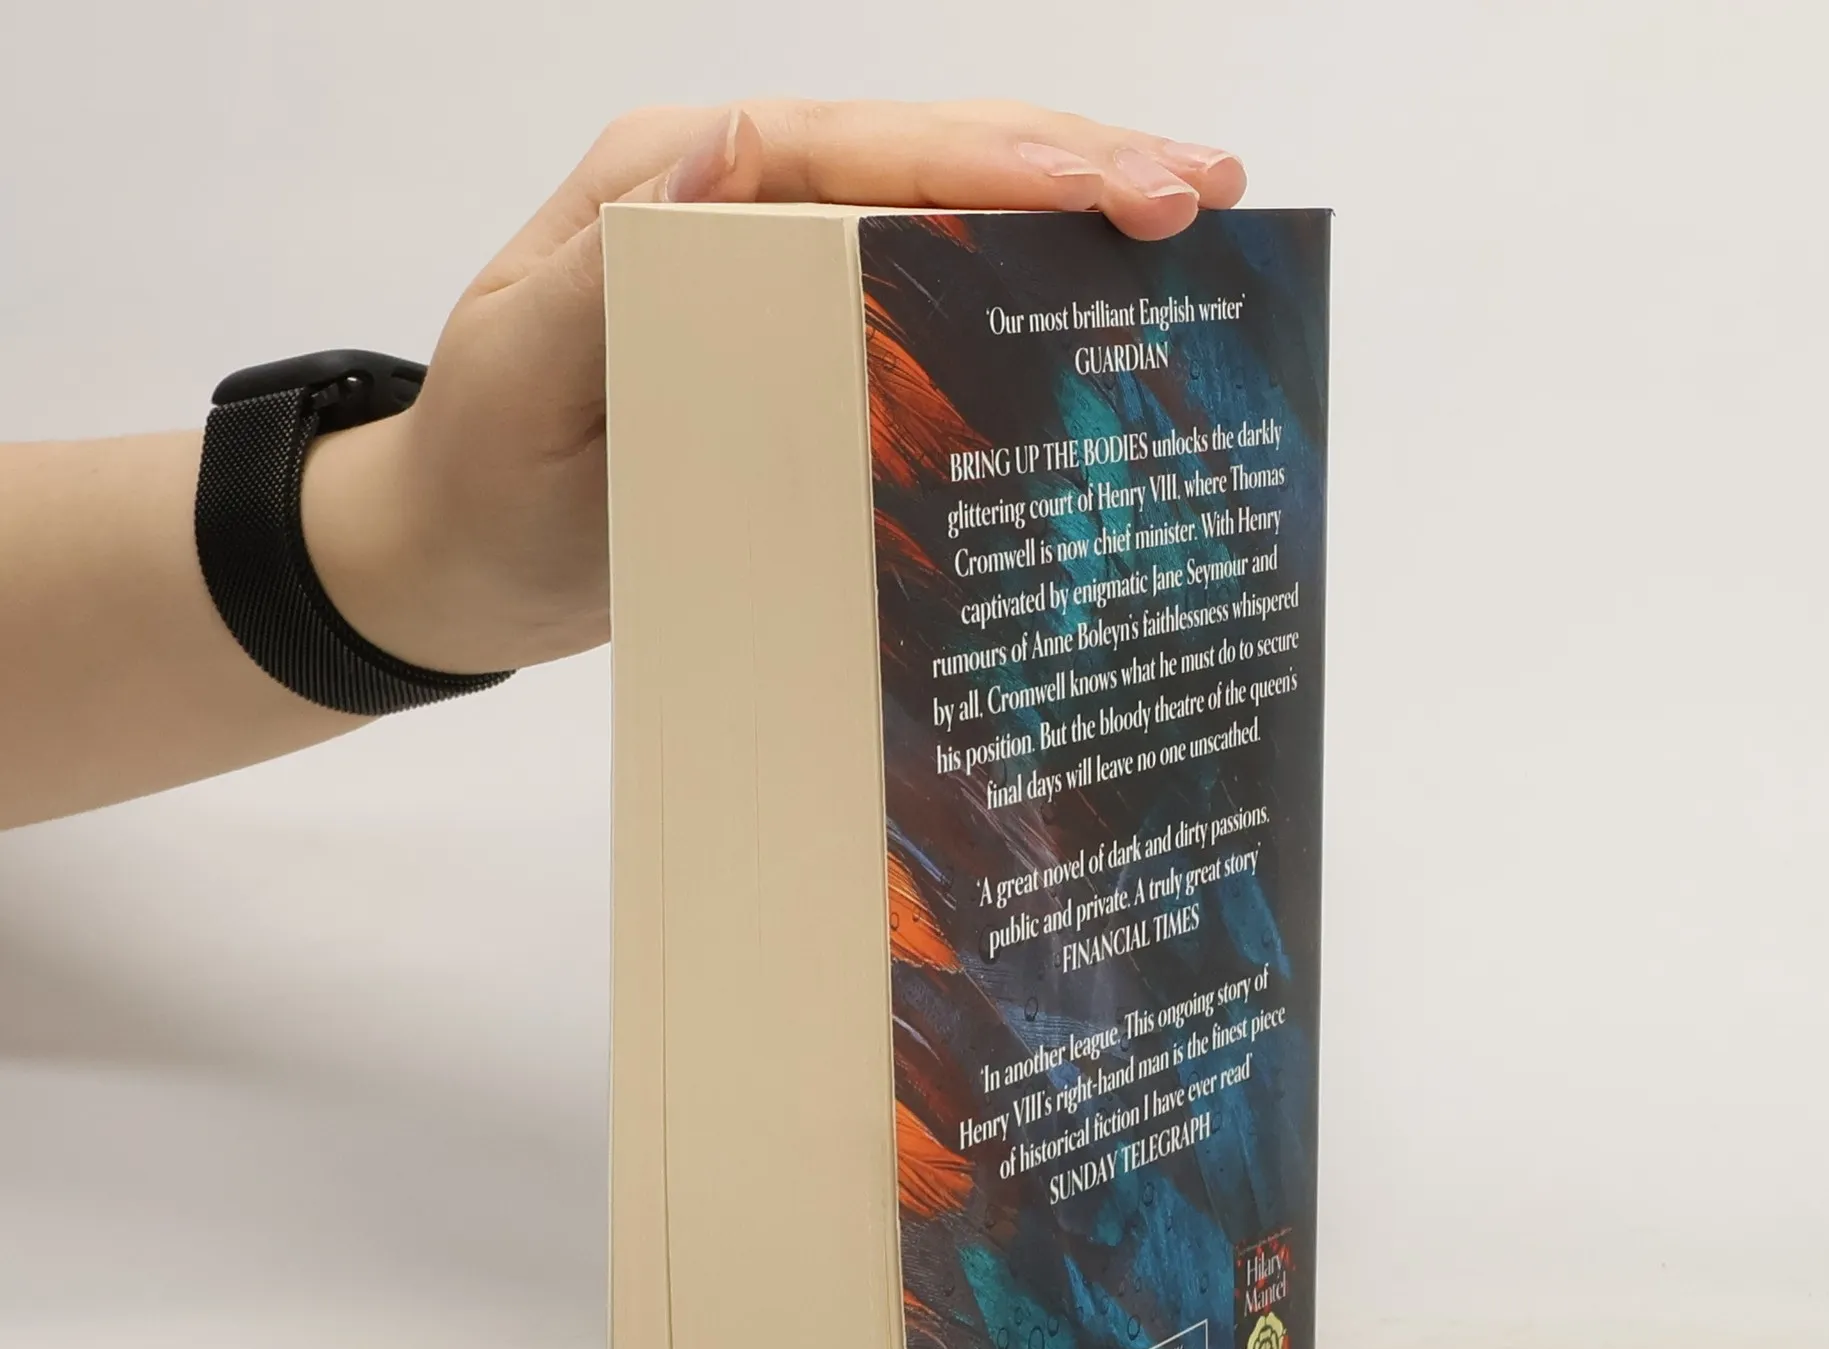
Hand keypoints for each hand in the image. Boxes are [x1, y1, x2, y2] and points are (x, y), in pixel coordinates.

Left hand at [301, 101, 1247, 677]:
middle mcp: (738, 204)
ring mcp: (775, 271)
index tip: (1124, 191)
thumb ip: (616, 263)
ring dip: (1063, 222)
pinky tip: (1090, 316)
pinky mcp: (798, 345)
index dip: (1003, 162)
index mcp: (676, 183)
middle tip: (1208, 196)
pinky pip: (918, 305)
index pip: (865, 149)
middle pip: (928, 160)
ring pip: (939, 220)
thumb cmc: (482, 470)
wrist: (458, 560)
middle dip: (1072, 171)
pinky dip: (1010, 301)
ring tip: (1192, 229)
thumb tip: (731, 146)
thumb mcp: (524, 371)